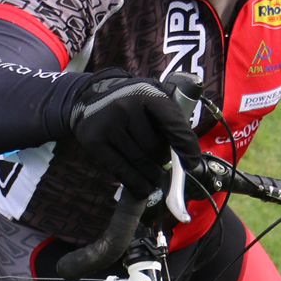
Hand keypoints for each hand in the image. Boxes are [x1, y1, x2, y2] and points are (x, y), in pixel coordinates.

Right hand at [68, 70, 205, 198]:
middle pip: (155, 148)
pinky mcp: (94, 142)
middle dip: (163, 161)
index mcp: (147, 93)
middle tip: (161, 162)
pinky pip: (122, 171)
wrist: (89, 97)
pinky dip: (136, 184)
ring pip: (140, 163)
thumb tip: (187, 158)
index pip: (172, 123)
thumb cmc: (130, 103)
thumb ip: (169, 121)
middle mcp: (125, 106)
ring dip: (151, 176)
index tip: (191, 163)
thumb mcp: (152, 99)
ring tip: (153, 177)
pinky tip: (142, 187)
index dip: (185, 146)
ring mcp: (108, 125)